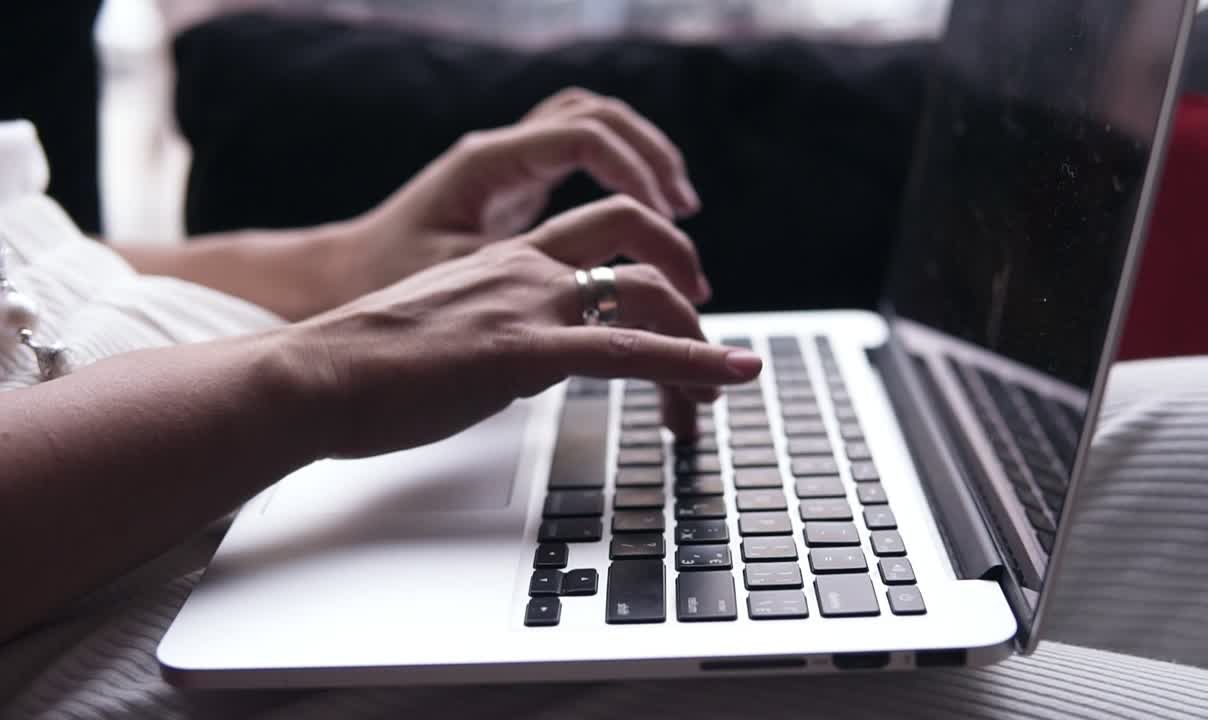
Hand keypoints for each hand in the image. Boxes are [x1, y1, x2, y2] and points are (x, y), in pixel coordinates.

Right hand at [290, 196, 755, 457]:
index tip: (677, 306)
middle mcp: (524, 267)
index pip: (602, 239)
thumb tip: (526, 361)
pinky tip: (730, 378)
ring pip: (648, 295)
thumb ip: (495, 330)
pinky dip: (693, 362)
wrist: (313, 377)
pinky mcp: (524, 350)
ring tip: (711, 396)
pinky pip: (630, 348)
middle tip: (712, 346)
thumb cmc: (367, 367)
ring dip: (697, 344)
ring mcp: (527, 304)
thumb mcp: (446, 332)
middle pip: (638, 247)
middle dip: (689, 292)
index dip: (653, 264)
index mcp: (504, 258)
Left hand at [329, 87, 704, 307]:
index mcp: (486, 166)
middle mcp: (501, 155)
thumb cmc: (386, 292)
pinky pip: (583, 161)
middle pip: (599, 116)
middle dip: (652, 159)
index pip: (583, 136)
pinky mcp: (516, 194)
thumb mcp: (459, 295)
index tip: (670, 219)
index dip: (636, 172)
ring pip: (594, 128)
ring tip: (680, 211)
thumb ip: (526, 285)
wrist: (340, 295)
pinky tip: (644, 222)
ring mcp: (510, 169)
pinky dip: (621, 178)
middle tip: (685, 215)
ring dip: (642, 159)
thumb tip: (595, 308)